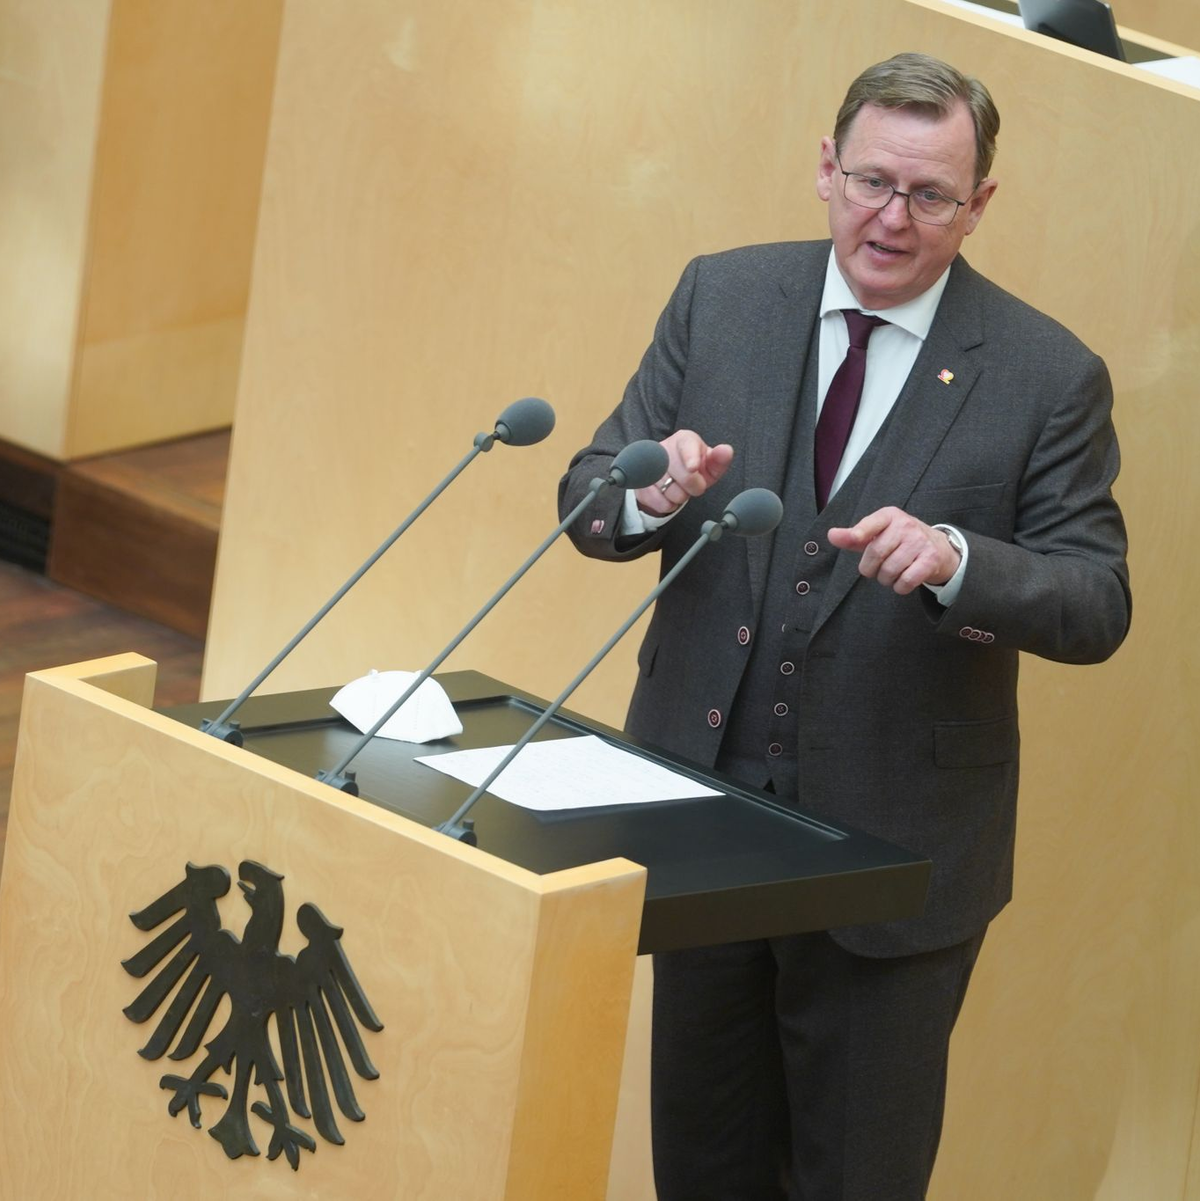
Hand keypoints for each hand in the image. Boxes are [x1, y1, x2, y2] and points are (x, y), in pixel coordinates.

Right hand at [635, 430, 733, 515]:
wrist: (670, 476)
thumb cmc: (695, 467)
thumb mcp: (710, 464)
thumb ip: (719, 459)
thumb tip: (726, 451)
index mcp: (684, 440)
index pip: (686, 446)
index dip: (690, 457)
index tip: (693, 468)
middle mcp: (664, 448)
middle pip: (684, 476)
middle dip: (694, 487)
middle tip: (695, 485)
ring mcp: (649, 465)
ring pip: (671, 491)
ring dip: (680, 496)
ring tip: (679, 488)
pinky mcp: (640, 482)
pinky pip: (659, 501)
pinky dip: (668, 504)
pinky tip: (668, 495)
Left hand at [827, 507, 960, 594]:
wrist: (937, 547)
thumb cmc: (900, 541)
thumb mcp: (877, 534)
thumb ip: (853, 537)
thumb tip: (831, 535)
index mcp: (889, 516)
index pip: (873, 523)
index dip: (861, 531)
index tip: (855, 537)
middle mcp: (906, 526)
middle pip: (876, 553)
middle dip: (870, 569)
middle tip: (875, 569)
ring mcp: (920, 542)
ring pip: (890, 570)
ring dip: (885, 579)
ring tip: (890, 573)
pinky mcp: (931, 559)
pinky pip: (906, 581)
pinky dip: (899, 587)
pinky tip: (902, 580)